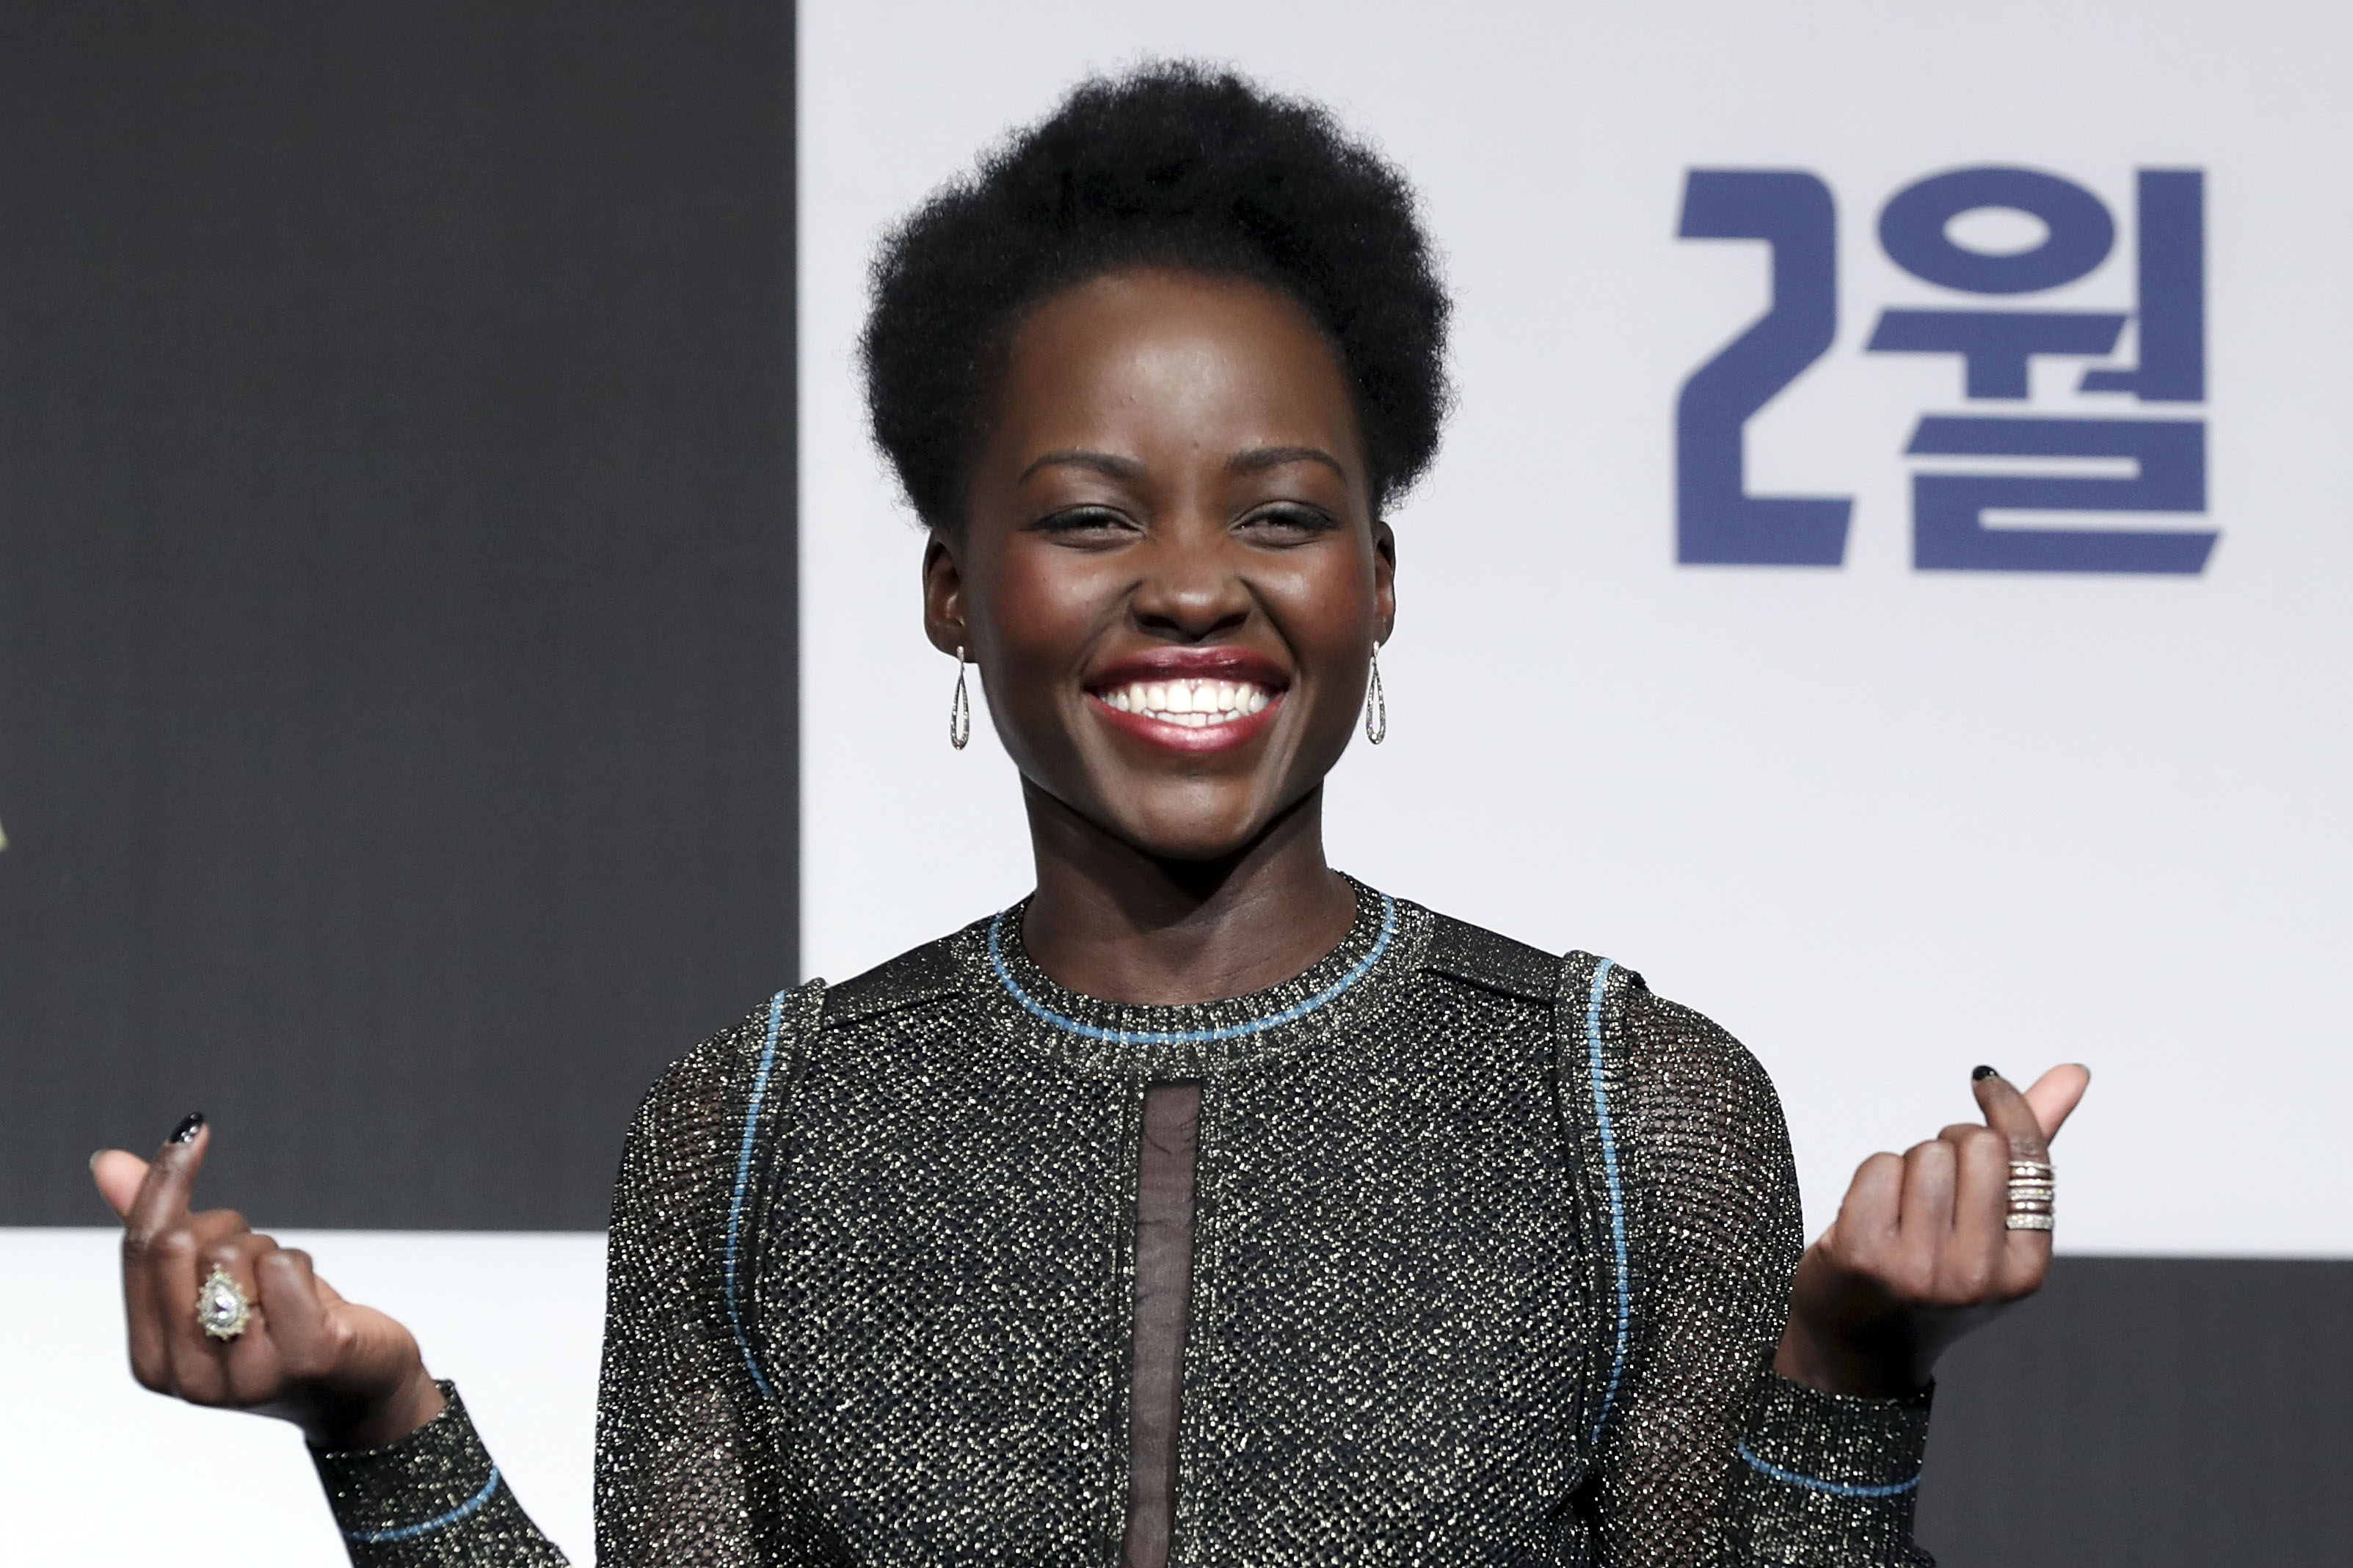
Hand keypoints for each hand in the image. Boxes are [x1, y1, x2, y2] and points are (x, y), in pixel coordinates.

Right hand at [93, 1116, 445, 1450]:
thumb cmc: (280, 1327)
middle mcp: (191, 1379)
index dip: (166, 1181)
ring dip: (270, 1252)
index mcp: (151, 1361)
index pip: (140, 1248)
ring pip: (238, 1253)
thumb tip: (106, 1161)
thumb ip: (159, 1228)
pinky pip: (287, 1267)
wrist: (359, 1386)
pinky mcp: (308, 1358)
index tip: (192, 1131)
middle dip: (227, 1227)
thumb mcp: (212, 1281)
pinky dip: (303, 1265)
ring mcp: (248, 1376)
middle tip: (257, 1256)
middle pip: (183, 1244)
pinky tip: (316, 1305)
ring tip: (288, 1295)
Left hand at [1773, 1064, 2090, 1398]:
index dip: (2006, 1106)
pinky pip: (1879, 1166)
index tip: (1986, 1084)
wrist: (1857, 1345)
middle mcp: (1978, 1276)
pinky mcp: (1865, 1254)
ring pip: (1925, 1153)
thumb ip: (2031, 1147)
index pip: (2029, 1157)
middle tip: (1935, 1184)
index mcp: (2025, 1270)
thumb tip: (2072, 1073)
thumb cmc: (1931, 1272)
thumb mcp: (1993, 1226)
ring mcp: (1920, 1269)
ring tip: (1904, 1212)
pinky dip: (1872, 1179)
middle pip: (1974, 1144)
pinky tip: (1870, 1218)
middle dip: (1951, 1145)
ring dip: (1910, 1166)